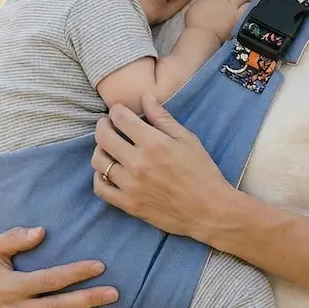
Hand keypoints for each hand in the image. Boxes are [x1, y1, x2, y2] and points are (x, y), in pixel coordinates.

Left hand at [91, 93, 233, 237]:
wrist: (209, 210)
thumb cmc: (202, 172)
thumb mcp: (187, 139)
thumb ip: (163, 118)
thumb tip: (145, 96)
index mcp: (154, 144)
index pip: (120, 118)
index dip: (116, 110)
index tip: (119, 111)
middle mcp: (138, 163)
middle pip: (103, 137)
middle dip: (103, 125)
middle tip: (107, 124)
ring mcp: (131, 186)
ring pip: (99, 161)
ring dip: (100, 149)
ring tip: (108, 147)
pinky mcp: (128, 205)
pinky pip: (100, 188)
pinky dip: (99, 177)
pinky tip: (107, 171)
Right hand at [184, 0, 248, 43]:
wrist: (202, 35)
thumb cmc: (195, 26)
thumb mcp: (190, 10)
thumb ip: (197, 3)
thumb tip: (199, 3)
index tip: (219, 1)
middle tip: (230, 6)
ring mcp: (230, 6)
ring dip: (241, 1)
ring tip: (240, 7)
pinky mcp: (237, 15)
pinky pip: (247, 7)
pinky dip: (248, 8)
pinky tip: (247, 12)